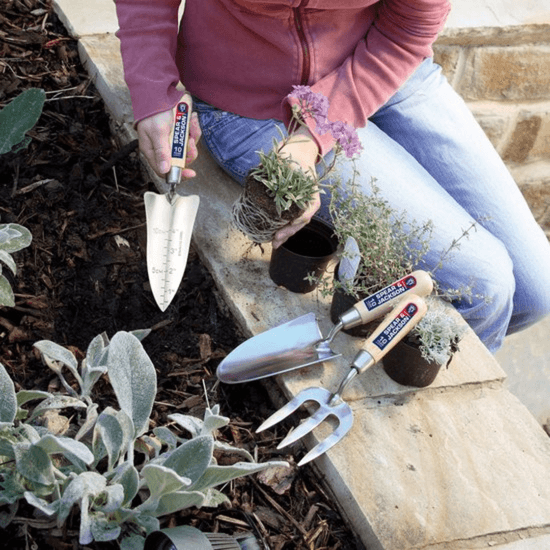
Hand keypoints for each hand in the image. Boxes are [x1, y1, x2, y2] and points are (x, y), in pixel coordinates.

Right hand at [137, 107, 200, 177]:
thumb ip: (162, 151)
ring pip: (189, 149)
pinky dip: (194, 128)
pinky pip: (192, 135)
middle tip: (190, 141)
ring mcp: (173, 140)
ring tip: (191, 124)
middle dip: (189, 152)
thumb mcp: (157, 132)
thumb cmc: (154, 111)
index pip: (165, 171)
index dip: (178, 174)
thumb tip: (164, 170)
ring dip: (193, 137)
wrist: (160, 91)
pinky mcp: (181, 132)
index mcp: (153, 151)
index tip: (191, 173)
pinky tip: (192, 118)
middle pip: (181, 161)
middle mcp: (163, 148)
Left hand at [272, 127, 320, 248]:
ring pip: (297, 222)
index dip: (295, 222)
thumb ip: (276, 164)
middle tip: (275, 240)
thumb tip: (260, 170)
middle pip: (301, 221)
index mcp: (310, 190)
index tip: (283, 227)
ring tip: (274, 242)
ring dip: (286, 233)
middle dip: (288, 232)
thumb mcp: (286, 157)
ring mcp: (305, 202)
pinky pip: (293, 219)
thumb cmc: (295, 154)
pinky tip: (276, 235)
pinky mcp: (297, 204)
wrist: (301, 150)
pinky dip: (285, 227)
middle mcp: (310, 199)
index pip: (306, 211)